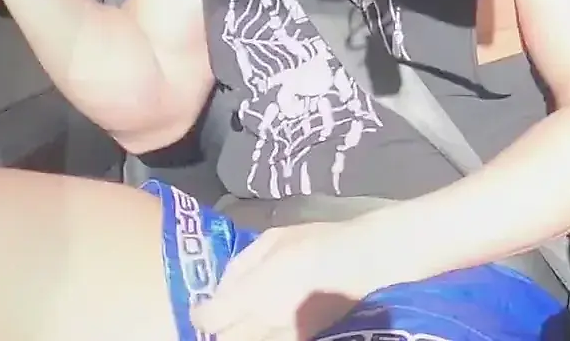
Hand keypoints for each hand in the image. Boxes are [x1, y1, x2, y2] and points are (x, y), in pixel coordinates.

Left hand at [190, 221, 386, 340]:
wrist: (367, 261)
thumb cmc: (319, 241)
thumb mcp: (274, 238)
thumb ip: (241, 265)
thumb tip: (223, 289)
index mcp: (253, 293)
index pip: (209, 319)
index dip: (202, 313)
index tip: (206, 306)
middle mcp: (263, 322)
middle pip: (225, 340)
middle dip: (222, 328)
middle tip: (228, 315)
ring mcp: (285, 335)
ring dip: (245, 332)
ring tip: (252, 316)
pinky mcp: (304, 339)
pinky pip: (274, 340)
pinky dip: (267, 333)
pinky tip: (274, 320)